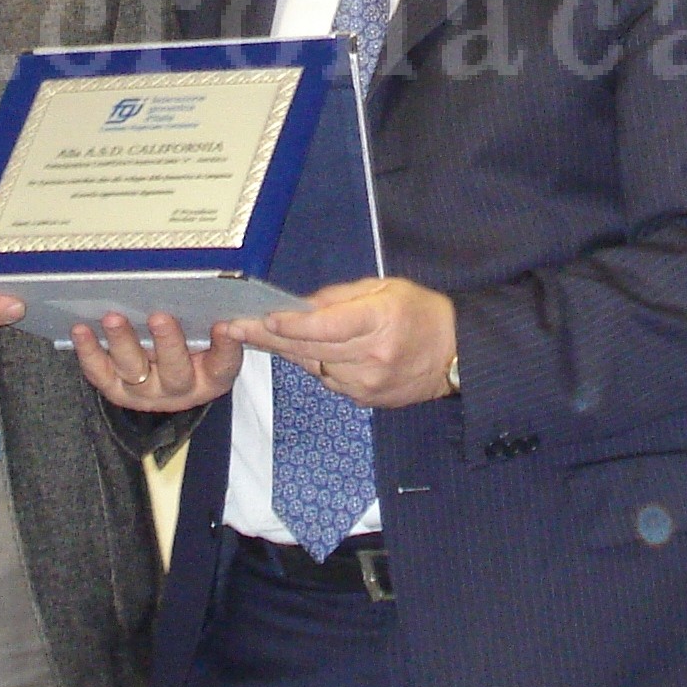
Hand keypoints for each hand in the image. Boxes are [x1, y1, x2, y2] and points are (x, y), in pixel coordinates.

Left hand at [72, 312, 242, 412]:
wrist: (168, 383)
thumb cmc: (197, 355)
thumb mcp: (216, 347)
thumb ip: (224, 333)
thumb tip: (232, 316)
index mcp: (210, 379)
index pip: (222, 366)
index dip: (225, 348)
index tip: (225, 326)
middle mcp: (177, 391)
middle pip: (174, 372)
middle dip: (167, 343)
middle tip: (160, 317)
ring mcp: (142, 392)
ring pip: (132, 370)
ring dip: (122, 342)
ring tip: (114, 318)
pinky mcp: (114, 388)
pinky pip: (99, 372)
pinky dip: (88, 351)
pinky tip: (81, 329)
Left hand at [227, 277, 456, 409]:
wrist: (454, 354)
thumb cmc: (420, 312)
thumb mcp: (385, 287)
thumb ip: (341, 297)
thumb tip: (301, 307)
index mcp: (380, 320)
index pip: (325, 326)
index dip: (290, 324)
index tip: (260, 318)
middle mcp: (371, 355)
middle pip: (310, 349)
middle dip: (268, 336)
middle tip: (232, 327)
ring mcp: (367, 382)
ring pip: (313, 367)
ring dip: (288, 351)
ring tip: (259, 334)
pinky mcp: (365, 399)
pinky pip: (328, 380)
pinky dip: (315, 365)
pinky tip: (306, 351)